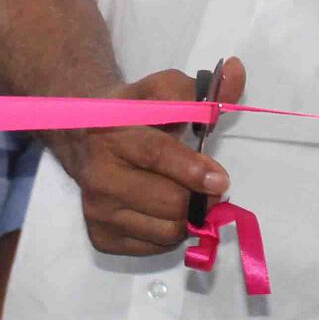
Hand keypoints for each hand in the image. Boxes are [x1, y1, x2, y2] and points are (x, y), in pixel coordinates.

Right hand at [52, 59, 243, 255]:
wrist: (81, 135)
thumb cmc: (131, 112)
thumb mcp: (162, 91)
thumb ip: (201, 89)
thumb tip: (237, 71)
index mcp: (111, 133)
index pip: (156, 155)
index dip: (192, 170)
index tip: (220, 180)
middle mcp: (98, 176)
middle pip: (169, 202)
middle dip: (199, 197)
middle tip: (212, 187)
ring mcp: (97, 211)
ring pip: (166, 231)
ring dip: (186, 216)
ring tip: (185, 195)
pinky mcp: (100, 237)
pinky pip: (154, 248)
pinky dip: (168, 233)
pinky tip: (162, 209)